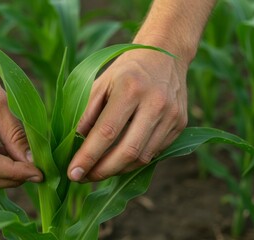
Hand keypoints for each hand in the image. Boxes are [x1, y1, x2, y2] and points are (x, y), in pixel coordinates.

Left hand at [68, 49, 187, 181]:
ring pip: (142, 157)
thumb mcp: (100, 82)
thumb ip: (86, 112)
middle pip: (127, 151)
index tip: (72, 172)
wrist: (165, 54)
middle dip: (102, 171)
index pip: (106, 132)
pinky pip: (155, 152)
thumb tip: (74, 143)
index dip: (88, 156)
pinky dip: (134, 161)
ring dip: (117, 170)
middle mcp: (155, 103)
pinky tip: (119, 159)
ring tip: (98, 171)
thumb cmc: (126, 70)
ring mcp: (172, 115)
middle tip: (83, 178)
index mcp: (130, 89)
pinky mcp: (181, 124)